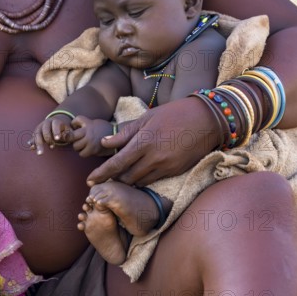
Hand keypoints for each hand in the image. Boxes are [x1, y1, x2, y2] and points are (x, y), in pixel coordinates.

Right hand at [29, 114, 72, 154]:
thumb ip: (68, 134)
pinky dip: (32, 142)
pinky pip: (33, 137)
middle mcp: (46, 123)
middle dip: (47, 139)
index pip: (55, 124)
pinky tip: (32, 148)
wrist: (57, 125)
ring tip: (40, 153)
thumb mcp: (68, 131)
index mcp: (55, 121)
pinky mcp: (36, 133)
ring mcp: (40, 127)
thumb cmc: (64, 130)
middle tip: (52, 148)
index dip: (56, 131)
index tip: (57, 139)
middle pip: (45, 130)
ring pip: (37, 134)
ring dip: (38, 143)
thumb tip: (65, 137)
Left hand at [69, 116, 114, 156]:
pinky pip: (82, 154)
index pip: (74, 122)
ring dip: (78, 146)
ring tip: (84, 145)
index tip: (76, 128)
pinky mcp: (93, 150)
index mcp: (88, 124)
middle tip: (78, 139)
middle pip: (72, 136)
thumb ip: (83, 124)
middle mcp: (88, 132)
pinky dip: (83, 152)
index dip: (73, 125)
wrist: (117, 136)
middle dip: (73, 138)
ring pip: (76, 146)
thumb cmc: (103, 129)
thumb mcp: (93, 122)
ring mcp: (90, 142)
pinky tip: (88, 150)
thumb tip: (71, 128)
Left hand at [87, 97, 220, 185]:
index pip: (116, 164)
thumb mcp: (147, 118)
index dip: (101, 174)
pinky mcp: (175, 172)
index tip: (90, 181)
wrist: (206, 120)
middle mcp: (153, 158)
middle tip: (106, 176)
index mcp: (143, 142)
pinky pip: (153, 180)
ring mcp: (165, 167)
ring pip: (139, 181)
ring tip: (123, 174)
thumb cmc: (175, 114)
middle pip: (126, 177)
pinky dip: (143, 179)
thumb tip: (104, 143)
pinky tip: (141, 172)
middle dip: (114, 178)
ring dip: (128, 180)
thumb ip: (125, 133)